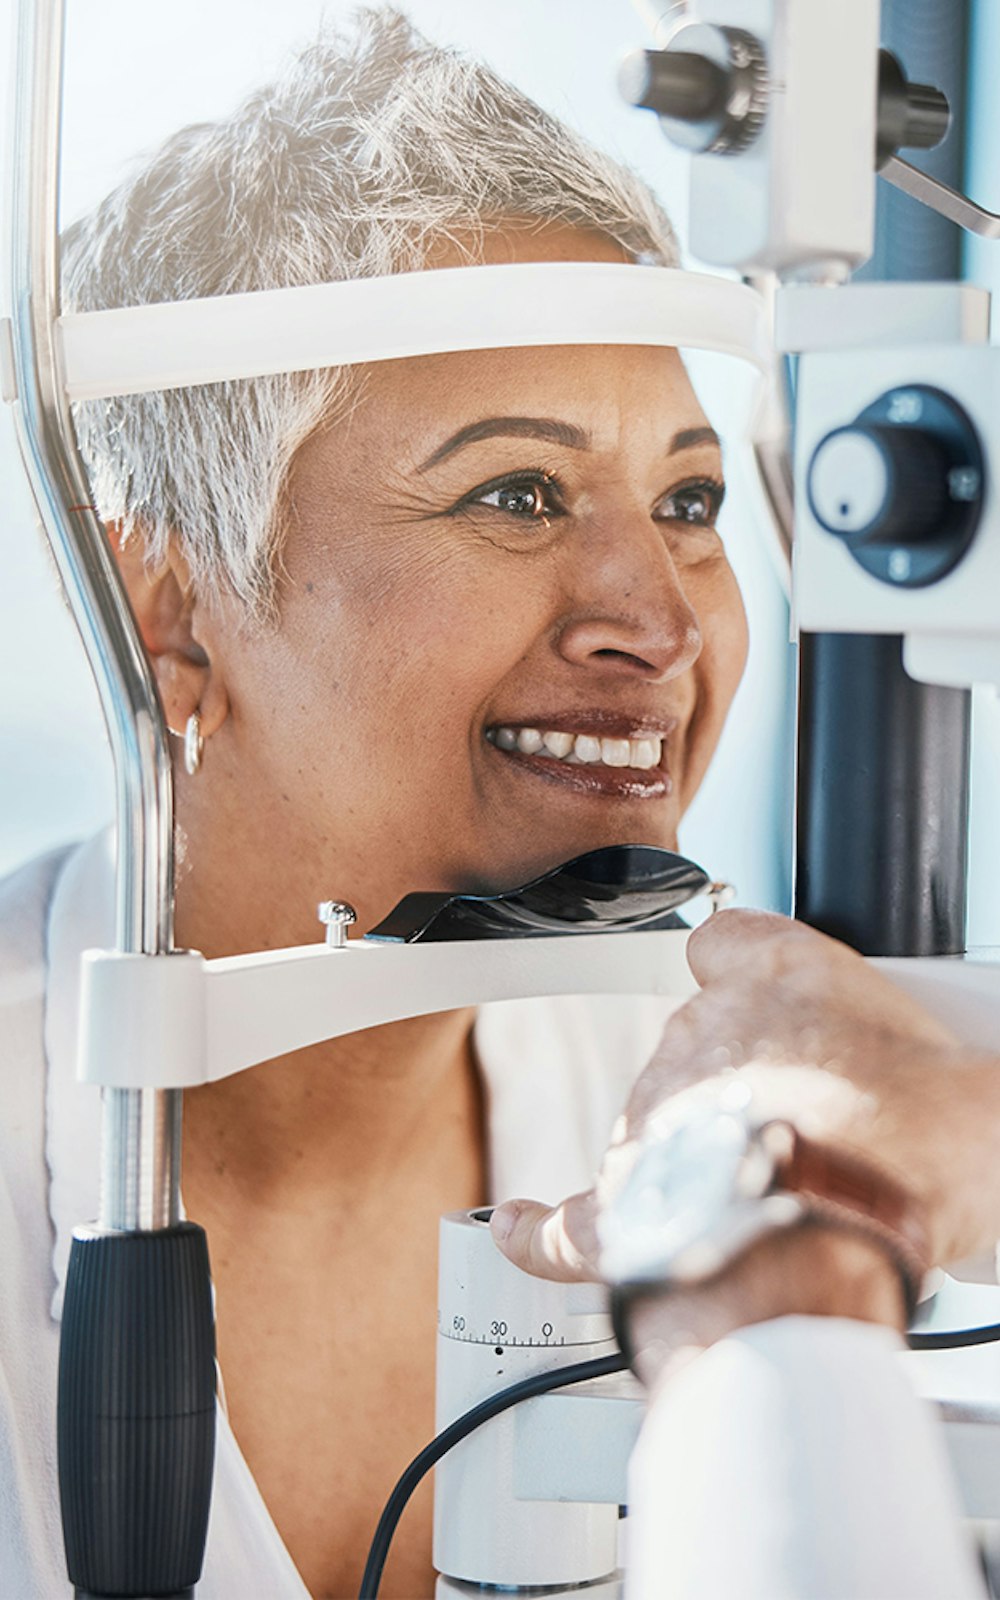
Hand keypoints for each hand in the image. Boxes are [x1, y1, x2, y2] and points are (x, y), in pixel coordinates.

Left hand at [491, 910, 998, 1293]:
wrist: (832, 1249)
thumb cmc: (908, 1160)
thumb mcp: (983, 1094)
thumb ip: (973, 1079)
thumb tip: (990, 1100)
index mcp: (777, 979)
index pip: (733, 939)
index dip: (749, 967)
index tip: (766, 992)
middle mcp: (698, 1036)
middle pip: (702, 1043)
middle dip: (747, 1091)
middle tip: (816, 1144)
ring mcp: (649, 1121)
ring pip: (656, 1125)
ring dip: (697, 1162)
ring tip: (774, 1212)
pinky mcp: (617, 1211)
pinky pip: (565, 1219)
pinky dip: (542, 1230)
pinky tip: (520, 1228)